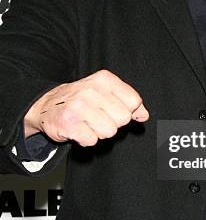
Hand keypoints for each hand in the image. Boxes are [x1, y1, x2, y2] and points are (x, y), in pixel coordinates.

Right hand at [23, 69, 148, 145]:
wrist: (48, 105)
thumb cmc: (82, 99)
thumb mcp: (106, 92)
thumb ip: (128, 102)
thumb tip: (143, 115)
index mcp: (104, 79)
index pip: (134, 101)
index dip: (127, 110)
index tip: (113, 109)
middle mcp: (91, 90)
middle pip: (123, 118)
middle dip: (114, 122)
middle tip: (98, 117)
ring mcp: (79, 107)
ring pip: (109, 131)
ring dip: (100, 132)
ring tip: (88, 123)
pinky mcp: (69, 124)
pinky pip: (92, 140)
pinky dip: (87, 139)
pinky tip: (79, 129)